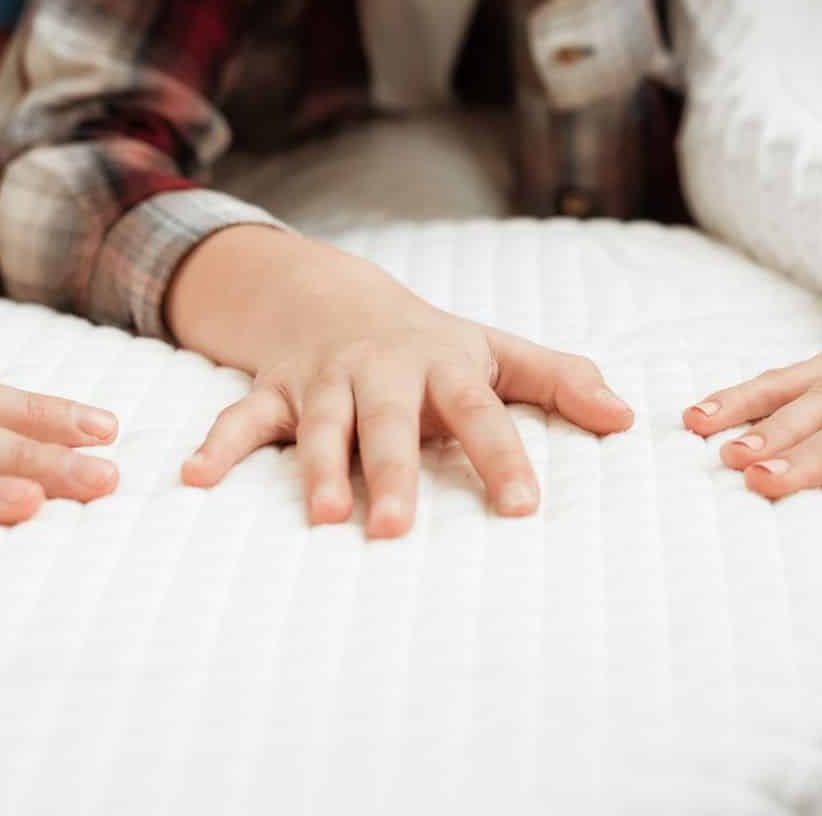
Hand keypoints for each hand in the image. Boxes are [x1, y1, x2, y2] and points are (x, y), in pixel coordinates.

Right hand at [176, 252, 633, 537]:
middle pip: (387, 424)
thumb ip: (559, 381)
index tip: (521, 508)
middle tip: (397, 529)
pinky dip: (217, 447)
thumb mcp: (494, 350)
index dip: (501, 457)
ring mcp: (323, 382)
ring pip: (318, 427)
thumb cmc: (427, 341)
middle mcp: (381, 373)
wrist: (328, 292)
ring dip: (315, 471)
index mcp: (442, 366)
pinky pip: (241, 420)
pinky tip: (194, 479)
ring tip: (321, 519)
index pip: (481, 412)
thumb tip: (627, 417)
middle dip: (390, 473)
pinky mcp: (274, 391)